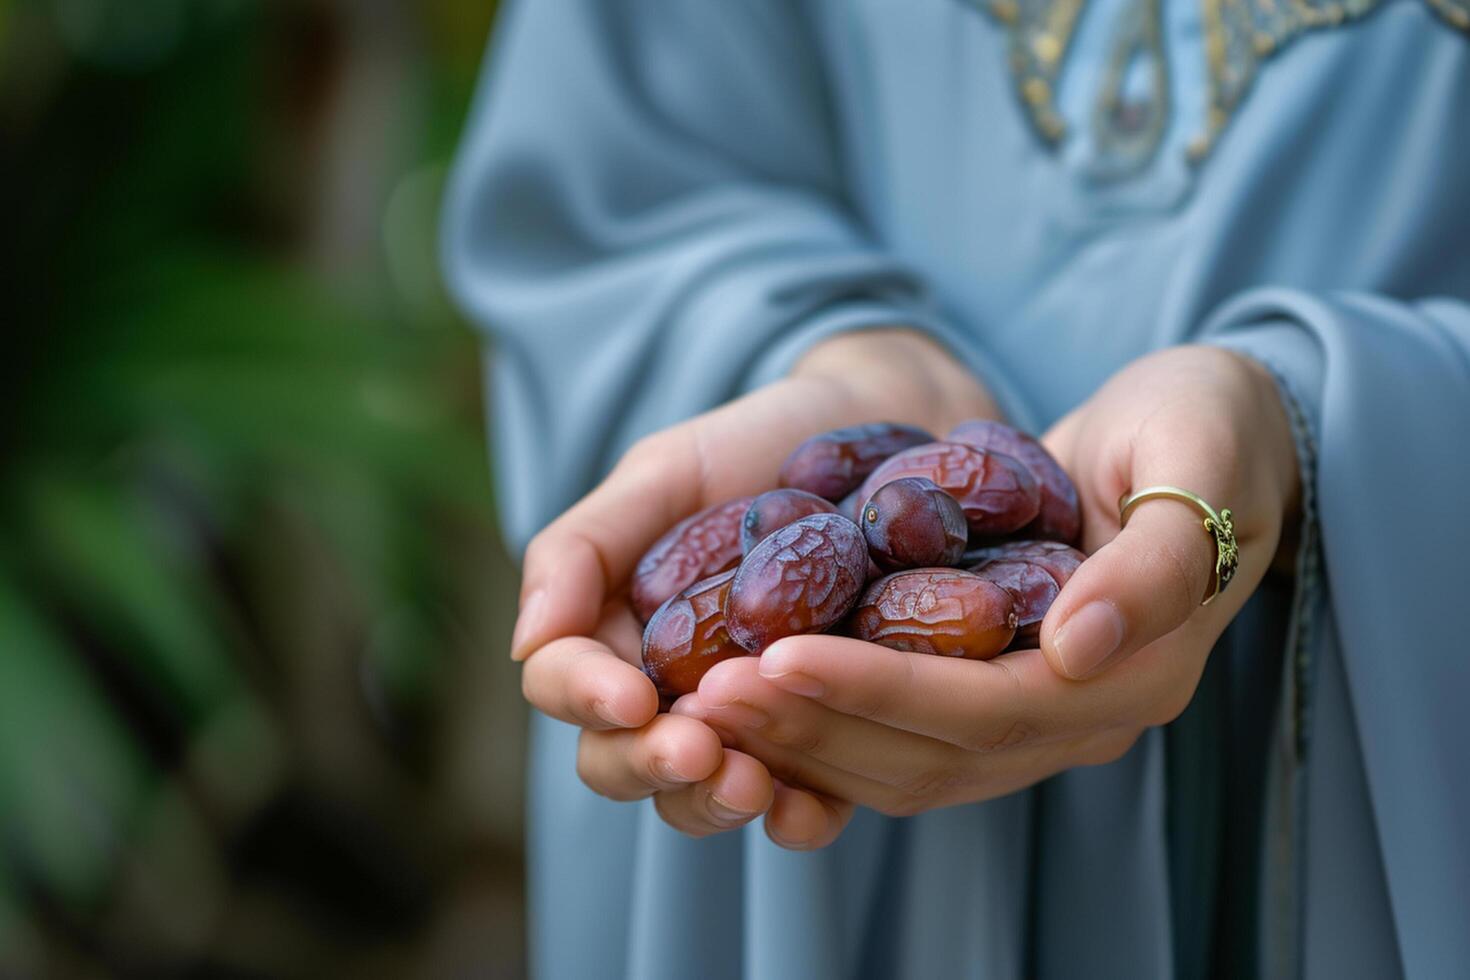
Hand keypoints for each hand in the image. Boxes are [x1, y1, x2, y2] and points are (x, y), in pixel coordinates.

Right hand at [512, 329, 997, 846]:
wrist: (880, 430)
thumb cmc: (754, 446)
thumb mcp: (664, 475)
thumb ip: (582, 547)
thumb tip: (526, 643)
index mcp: (610, 631)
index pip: (563, 683)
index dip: (584, 697)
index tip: (631, 695)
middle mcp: (665, 690)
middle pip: (620, 759)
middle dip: (649, 764)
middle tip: (696, 749)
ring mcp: (743, 724)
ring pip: (697, 796)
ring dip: (713, 801)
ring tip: (754, 783)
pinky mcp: (822, 739)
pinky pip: (799, 803)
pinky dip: (797, 819)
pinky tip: (808, 807)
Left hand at [675, 346, 1298, 838]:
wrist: (1213, 437)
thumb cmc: (1207, 432)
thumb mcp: (1196, 464)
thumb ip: (1152, 565)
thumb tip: (1075, 647)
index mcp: (1131, 677)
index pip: (982, 709)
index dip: (876, 690)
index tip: (776, 657)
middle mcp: (1079, 717)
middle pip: (928, 756)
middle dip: (814, 725)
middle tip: (708, 692)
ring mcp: (1037, 716)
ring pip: (903, 763)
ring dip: (805, 735)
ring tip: (710, 696)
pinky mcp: (996, 693)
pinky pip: (900, 736)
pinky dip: (826, 721)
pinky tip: (754, 686)